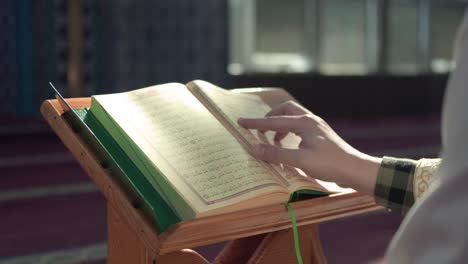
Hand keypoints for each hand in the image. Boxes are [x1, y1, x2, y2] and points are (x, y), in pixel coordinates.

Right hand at [238, 100, 381, 194]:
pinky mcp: (321, 135)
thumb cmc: (329, 164)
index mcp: (304, 123)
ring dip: (281, 126)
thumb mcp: (300, 159)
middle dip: (271, 117)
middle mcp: (310, 120)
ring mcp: (317, 127)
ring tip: (274, 141)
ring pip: (294, 118)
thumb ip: (276, 154)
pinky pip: (300, 127)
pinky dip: (290, 132)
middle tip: (261, 128)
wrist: (355, 169)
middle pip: (286, 110)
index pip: (274, 121)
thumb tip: (255, 148)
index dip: (256, 123)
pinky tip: (290, 146)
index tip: (241, 122)